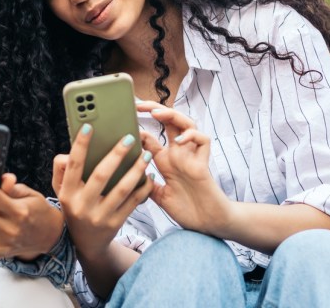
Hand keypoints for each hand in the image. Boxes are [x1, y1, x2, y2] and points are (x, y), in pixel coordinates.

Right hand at [52, 124, 153, 260]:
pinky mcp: (116, 224)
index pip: (73, 166)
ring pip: (121, 189)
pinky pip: (133, 202)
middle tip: (130, 138)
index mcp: (67, 194)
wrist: (87, 244)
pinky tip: (149, 175)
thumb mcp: (61, 192)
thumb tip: (70, 152)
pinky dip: (143, 187)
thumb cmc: (75, 207)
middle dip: (116, 155)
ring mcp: (99, 216)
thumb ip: (62, 170)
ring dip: (136, 170)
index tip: (89, 126)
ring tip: (146, 155)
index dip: (80, 145)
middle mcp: (82, 206)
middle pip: (100, 176)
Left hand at [136, 101, 230, 233]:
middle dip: (154, 109)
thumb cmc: (186, 210)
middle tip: (137, 104)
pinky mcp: (203, 164)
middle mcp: (178, 155)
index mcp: (165, 161)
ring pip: (186, 124)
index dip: (137, 127)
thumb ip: (146, 184)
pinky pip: (203, 140)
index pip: (150, 137)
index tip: (122, 120)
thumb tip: (128, 174)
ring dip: (172, 115)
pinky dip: (192, 136)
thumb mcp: (158, 196)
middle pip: (168, 122)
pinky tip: (180, 140)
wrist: (207, 225)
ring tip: (156, 113)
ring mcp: (191, 157)